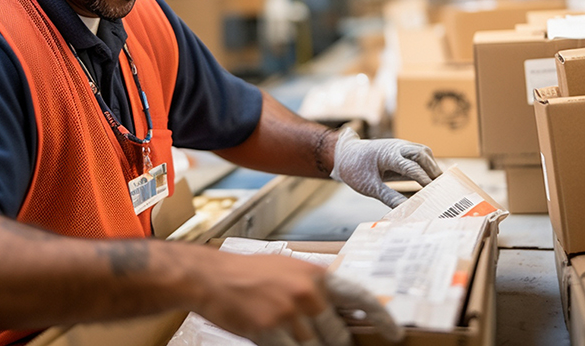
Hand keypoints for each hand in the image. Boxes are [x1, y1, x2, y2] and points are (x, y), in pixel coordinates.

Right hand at [194, 251, 402, 345]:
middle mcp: (308, 292)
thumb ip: (316, 289)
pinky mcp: (270, 331)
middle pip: (338, 335)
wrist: (214, 276)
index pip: (359, 295)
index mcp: (315, 274)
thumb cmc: (251, 273)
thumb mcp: (290, 270)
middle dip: (333, 344)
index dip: (381, 317)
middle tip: (319, 339)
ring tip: (292, 335)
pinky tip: (281, 343)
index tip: (395, 332)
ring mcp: (290, 313)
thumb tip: (338, 313)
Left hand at [330, 127, 441, 207]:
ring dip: (432, 166)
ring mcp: (399, 145)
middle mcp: (396, 147)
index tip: (435, 193)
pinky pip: (419, 153)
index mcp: (388, 155)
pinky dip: (427, 164)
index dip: (425, 179)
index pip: (412, 166)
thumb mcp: (370, 187)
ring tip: (440, 185)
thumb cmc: (355, 169)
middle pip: (422, 154)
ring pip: (423, 151)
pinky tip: (431, 178)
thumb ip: (390, 197)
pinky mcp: (400, 148)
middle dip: (434, 170)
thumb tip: (407, 210)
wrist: (344, 154)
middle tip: (444, 189)